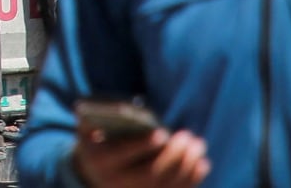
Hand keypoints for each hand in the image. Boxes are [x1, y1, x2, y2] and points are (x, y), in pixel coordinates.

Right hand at [73, 125, 209, 187]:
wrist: (93, 173)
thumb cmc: (96, 141)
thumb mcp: (88, 129)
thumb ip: (95, 117)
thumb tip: (122, 109)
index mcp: (101, 160)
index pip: (124, 154)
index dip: (143, 144)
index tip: (162, 132)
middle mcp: (118, 182)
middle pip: (150, 173)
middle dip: (172, 155)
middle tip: (188, 137)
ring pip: (166, 184)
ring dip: (187, 165)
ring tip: (198, 144)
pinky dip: (191, 179)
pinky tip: (202, 164)